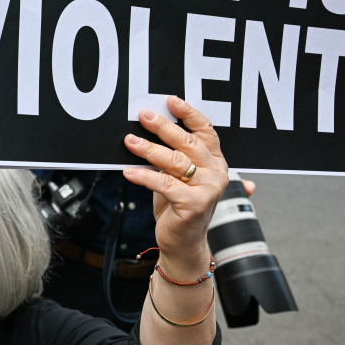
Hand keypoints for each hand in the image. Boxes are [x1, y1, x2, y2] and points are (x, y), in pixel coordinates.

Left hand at [122, 97, 228, 274]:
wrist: (183, 243)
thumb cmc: (177, 206)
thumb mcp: (177, 176)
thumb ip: (172, 155)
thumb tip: (149, 129)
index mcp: (215, 161)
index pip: (206, 131)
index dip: (189, 113)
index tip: (170, 101)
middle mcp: (216, 172)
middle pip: (188, 142)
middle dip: (163, 127)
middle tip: (143, 115)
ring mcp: (207, 189)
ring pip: (175, 162)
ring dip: (149, 149)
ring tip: (129, 141)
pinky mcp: (194, 204)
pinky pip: (165, 185)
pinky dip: (144, 176)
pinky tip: (129, 171)